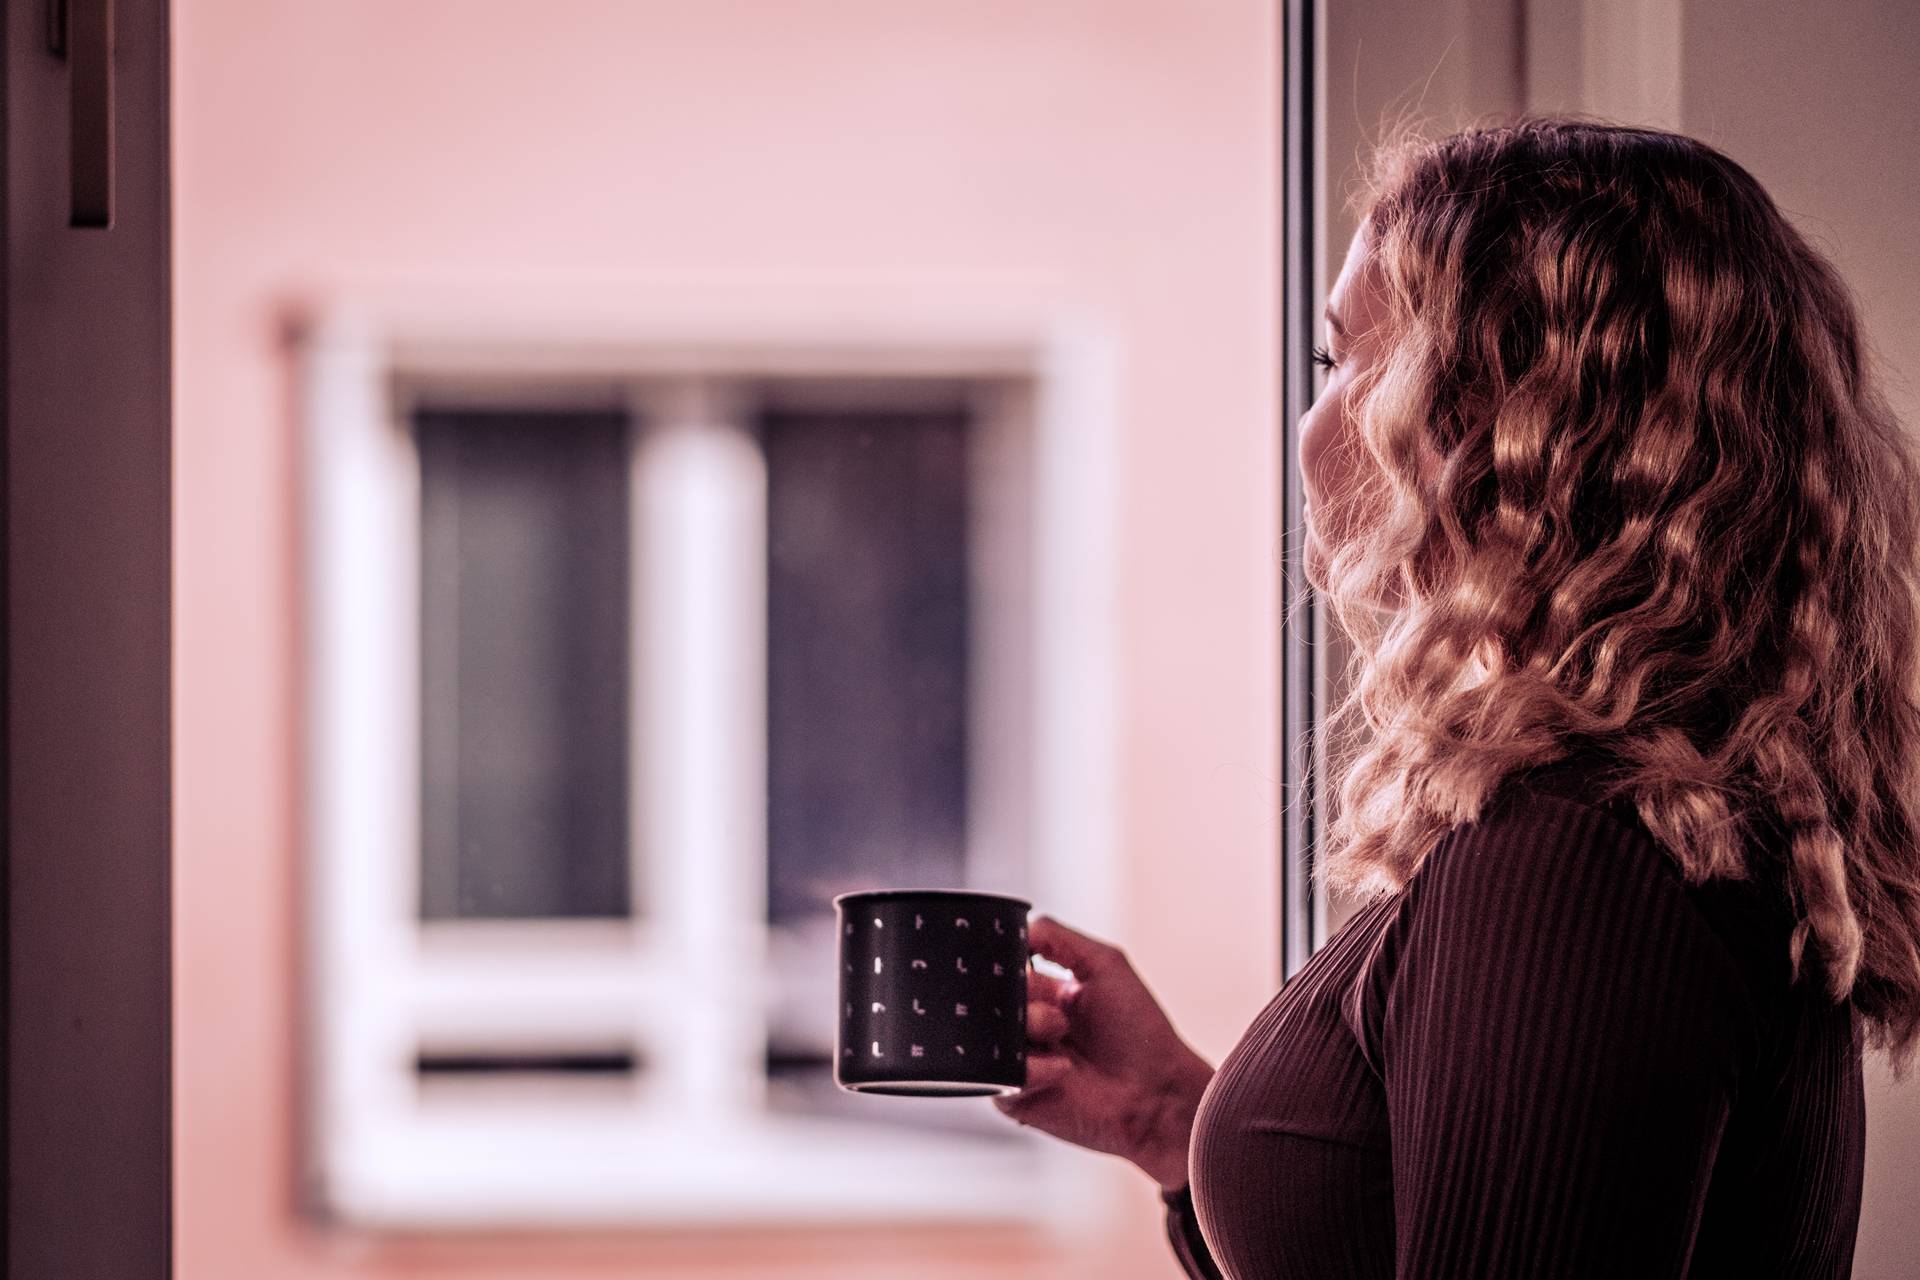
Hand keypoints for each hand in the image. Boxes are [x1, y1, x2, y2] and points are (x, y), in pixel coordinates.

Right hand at [992, 914, 1214, 1192]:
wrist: (1157, 1093)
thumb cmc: (1140, 1032)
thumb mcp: (1105, 965)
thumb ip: (1058, 938)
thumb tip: (1017, 927)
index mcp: (1043, 992)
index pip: (1004, 968)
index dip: (1008, 965)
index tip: (1016, 965)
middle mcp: (1027, 1023)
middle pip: (992, 997)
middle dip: (1018, 995)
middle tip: (1054, 1007)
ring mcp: (1019, 1058)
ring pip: (990, 1032)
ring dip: (1028, 1027)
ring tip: (1061, 1035)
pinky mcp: (1015, 1095)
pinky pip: (998, 1074)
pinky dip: (1034, 1067)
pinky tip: (1064, 1070)